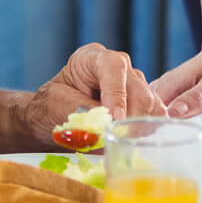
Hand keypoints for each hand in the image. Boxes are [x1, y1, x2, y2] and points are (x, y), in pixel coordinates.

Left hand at [25, 43, 162, 143]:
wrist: (49, 119)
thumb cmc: (49, 109)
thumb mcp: (56, 107)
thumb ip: (80, 112)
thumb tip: (105, 125)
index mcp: (91, 57)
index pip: (113, 67)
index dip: (117, 93)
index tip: (115, 119)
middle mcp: (116, 66)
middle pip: (137, 86)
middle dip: (130, 116)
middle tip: (120, 140)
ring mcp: (131, 83)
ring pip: (148, 101)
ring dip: (139, 125)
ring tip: (124, 144)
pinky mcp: (139, 102)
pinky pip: (152, 113)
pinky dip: (147, 128)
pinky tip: (136, 141)